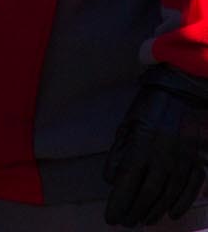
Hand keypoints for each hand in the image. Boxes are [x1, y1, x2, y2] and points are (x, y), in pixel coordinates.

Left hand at [106, 66, 207, 225]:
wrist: (185, 91)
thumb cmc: (151, 105)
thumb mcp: (127, 124)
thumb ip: (118, 152)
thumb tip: (110, 179)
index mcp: (141, 147)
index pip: (127, 183)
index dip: (119, 203)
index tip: (111, 218)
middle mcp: (163, 158)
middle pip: (148, 194)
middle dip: (135, 211)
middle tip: (126, 224)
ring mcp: (184, 161)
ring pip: (169, 194)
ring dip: (155, 211)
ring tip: (144, 221)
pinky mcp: (200, 161)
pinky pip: (192, 188)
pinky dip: (181, 203)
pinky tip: (171, 214)